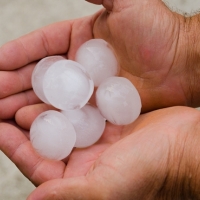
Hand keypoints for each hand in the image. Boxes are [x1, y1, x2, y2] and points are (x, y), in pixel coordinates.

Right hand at [0, 0, 195, 117]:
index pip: (39, 46)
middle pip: (38, 74)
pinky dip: (47, 116)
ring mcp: (86, 88)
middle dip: (12, 83)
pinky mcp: (96, 106)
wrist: (180, 64)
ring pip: (48, 95)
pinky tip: (28, 121)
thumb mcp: (124, 0)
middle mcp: (78, 65)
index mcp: (79, 38)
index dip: (15, 54)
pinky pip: (66, 112)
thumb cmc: (158, 32)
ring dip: (23, 101)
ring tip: (0, 110)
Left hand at [1, 106, 199, 198]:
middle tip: (3, 101)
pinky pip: (80, 104)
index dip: (13, 145)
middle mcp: (84, 155)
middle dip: (23, 121)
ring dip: (42, 104)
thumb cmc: (151, 170)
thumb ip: (69, 195)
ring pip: (61, 117)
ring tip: (23, 89)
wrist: (184, 146)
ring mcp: (96, 133)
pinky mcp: (107, 116)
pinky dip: (67, 95)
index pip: (36, 161)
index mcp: (79, 175)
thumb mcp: (107, 187)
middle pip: (45, 136)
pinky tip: (57, 83)